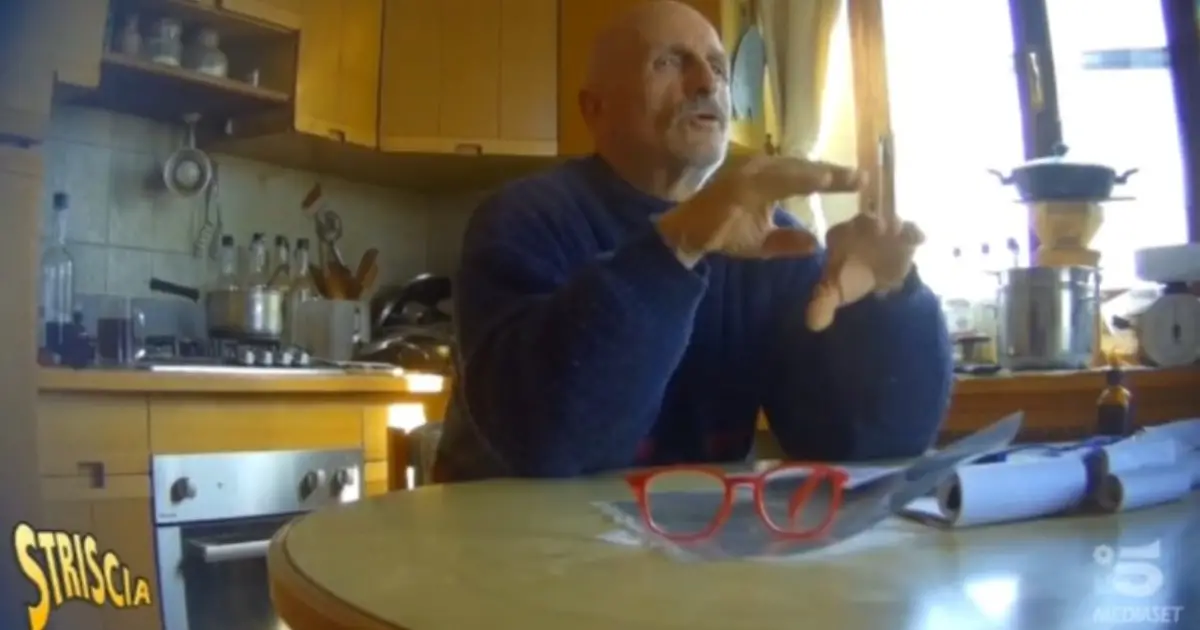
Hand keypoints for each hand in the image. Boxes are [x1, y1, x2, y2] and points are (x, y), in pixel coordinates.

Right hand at [655, 156, 860, 264]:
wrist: (687, 237)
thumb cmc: (722, 234)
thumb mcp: (763, 243)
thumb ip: (789, 241)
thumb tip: (816, 244)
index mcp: (766, 180)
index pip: (804, 176)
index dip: (832, 178)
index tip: (860, 181)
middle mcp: (759, 170)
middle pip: (803, 168)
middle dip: (833, 173)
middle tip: (863, 177)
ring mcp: (749, 175)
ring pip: (792, 170)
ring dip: (820, 173)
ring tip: (847, 178)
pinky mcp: (740, 185)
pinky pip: (774, 180)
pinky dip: (798, 179)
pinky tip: (820, 181)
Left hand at [805, 211, 924, 331]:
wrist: (872, 278)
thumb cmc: (848, 279)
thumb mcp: (833, 292)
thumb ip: (823, 302)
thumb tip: (813, 324)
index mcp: (840, 238)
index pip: (839, 232)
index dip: (842, 234)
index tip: (844, 238)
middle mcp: (862, 228)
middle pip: (865, 221)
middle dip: (870, 222)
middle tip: (878, 229)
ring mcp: (885, 230)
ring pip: (890, 222)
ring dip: (894, 224)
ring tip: (897, 232)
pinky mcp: (904, 237)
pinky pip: (911, 231)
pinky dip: (915, 232)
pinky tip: (919, 239)